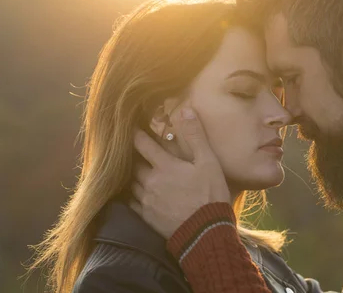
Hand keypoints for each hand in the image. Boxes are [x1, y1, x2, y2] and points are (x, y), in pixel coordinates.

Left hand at [130, 107, 230, 238]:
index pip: (143, 145)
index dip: (136, 134)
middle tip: (136, 150)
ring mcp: (147, 201)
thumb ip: (196, 136)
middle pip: (134, 164)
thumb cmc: (210, 195)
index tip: (132, 128)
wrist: (205, 233)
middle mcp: (151, 182)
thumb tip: (186, 109)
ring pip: (132, 183)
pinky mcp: (147, 217)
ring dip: (133, 176)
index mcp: (165, 166)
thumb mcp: (208, 162)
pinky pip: (132, 203)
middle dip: (134, 156)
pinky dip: (132, 196)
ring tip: (137, 171)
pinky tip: (137, 194)